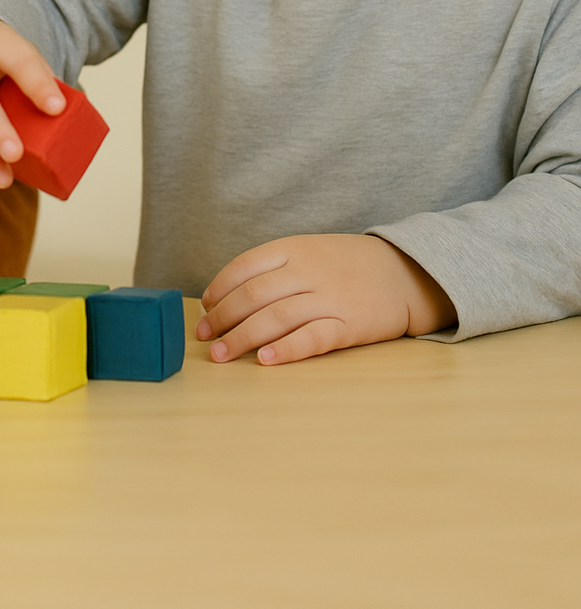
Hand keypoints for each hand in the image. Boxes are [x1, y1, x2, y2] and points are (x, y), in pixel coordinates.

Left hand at [197, 234, 455, 364]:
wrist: (404, 272)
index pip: (244, 266)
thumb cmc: (346, 265)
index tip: (205, 311)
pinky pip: (313, 338)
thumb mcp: (309, 252)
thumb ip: (274, 269)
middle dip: (224, 319)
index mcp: (294, 248)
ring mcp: (329, 298)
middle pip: (255, 295)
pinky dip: (287, 349)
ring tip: (222, 356)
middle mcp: (308, 271)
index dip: (220, 290)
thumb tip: (227, 297)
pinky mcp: (349, 325)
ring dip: (243, 338)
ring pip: (276, 317)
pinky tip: (266, 360)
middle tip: (206, 339)